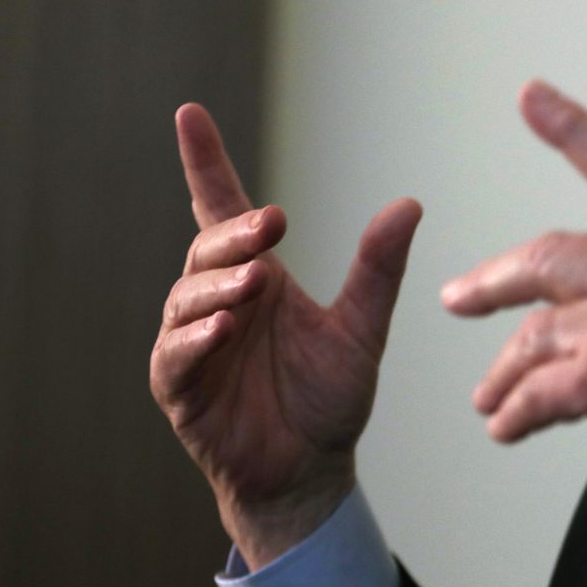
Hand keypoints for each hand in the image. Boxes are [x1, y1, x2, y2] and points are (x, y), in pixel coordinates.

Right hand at [149, 104, 422, 567]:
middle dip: (235, 233)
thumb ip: (379, 270)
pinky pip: (176, 355)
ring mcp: (192, 344)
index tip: (190, 114)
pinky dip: (195, 338)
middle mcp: (219, 301)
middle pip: (210, 248)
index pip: (225, 210)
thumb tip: (410, 203)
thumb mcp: (362, 328)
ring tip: (256, 279)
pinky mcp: (180, 388)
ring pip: (187, 297)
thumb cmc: (328, 399)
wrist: (311, 472)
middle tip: (271, 226)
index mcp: (257, 278)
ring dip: (218, 283)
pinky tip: (222, 328)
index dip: (205, 163)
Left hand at [442, 81, 586, 502]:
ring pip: (534, 335)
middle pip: (546, 258)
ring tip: (492, 400)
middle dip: (492, 281)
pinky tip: (507, 427)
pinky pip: (536, 394)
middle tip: (460, 296)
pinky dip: (514, 415)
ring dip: (504, 374)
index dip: (573, 129)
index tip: (531, 96)